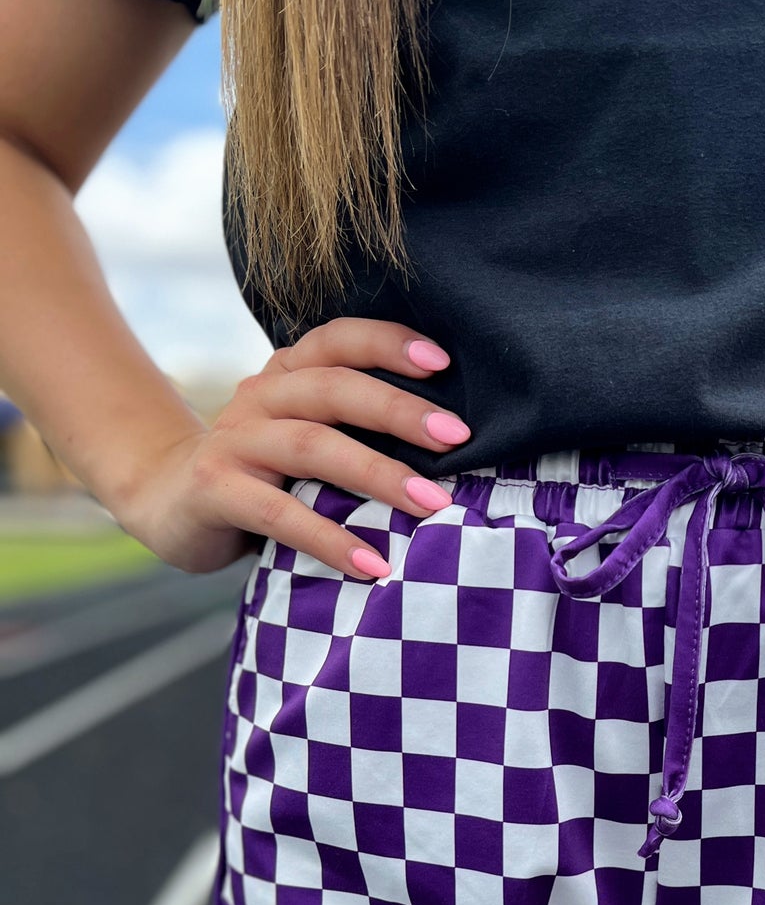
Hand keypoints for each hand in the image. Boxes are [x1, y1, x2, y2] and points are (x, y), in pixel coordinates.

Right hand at [117, 318, 468, 578]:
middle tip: (457, 437)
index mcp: (286, 374)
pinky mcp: (214, 490)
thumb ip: (355, 432)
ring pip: (312, 445)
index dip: (388, 343)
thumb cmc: (262, 474)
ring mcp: (234, 441)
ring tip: (432, 505)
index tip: (443, 362)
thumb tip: (453, 451)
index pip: (338, 340)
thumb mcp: (305, 439)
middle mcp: (259, 396)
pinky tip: (372, 564)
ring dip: (377, 474)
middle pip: (333, 388)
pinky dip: (330, 539)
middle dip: (399, 410)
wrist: (166, 500)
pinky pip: (279, 514)